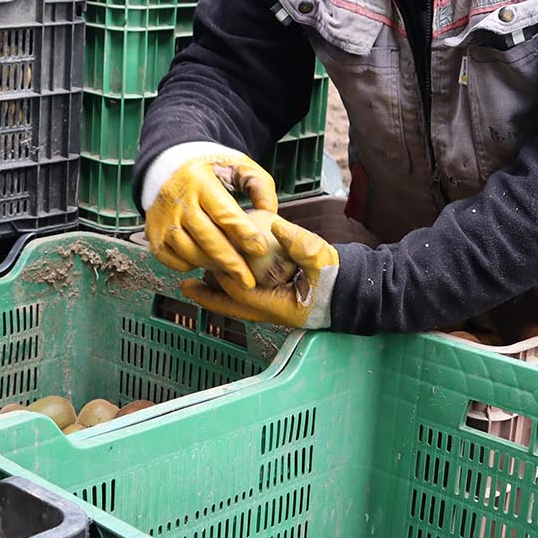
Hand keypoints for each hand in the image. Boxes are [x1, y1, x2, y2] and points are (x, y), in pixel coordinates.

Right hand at [145, 151, 279, 286]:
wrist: (165, 166)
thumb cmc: (207, 168)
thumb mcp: (236, 164)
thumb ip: (259, 185)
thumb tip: (271, 214)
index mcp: (199, 182)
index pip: (224, 213)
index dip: (244, 233)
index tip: (261, 249)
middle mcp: (178, 202)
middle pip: (207, 238)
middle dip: (231, 262)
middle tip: (249, 280)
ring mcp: (163, 220)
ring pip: (190, 252)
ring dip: (213, 265)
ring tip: (232, 273)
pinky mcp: (154, 235)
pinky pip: (173, 260)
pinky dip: (190, 265)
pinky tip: (206, 261)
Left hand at [181, 214, 338, 329]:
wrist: (350, 291)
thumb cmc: (337, 277)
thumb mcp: (322, 258)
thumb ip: (301, 243)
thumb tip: (275, 225)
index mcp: (281, 306)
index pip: (243, 294)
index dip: (225, 279)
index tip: (210, 263)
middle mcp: (272, 312)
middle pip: (232, 307)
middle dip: (209, 297)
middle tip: (186, 287)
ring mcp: (272, 309)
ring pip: (236, 306)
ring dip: (216, 295)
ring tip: (195, 282)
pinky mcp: (273, 303)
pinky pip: (245, 300)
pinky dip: (230, 292)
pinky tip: (220, 279)